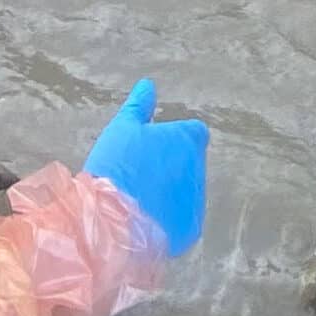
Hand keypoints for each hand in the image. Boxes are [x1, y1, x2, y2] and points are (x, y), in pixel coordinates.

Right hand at [83, 80, 210, 256]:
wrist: (115, 219)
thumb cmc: (118, 166)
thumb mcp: (122, 128)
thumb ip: (139, 106)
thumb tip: (148, 86)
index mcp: (189, 139)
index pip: (193, 133)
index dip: (173, 140)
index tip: (151, 149)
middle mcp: (200, 168)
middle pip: (189, 164)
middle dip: (170, 168)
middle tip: (138, 175)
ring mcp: (198, 201)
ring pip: (186, 192)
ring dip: (169, 194)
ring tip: (137, 199)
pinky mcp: (191, 229)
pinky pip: (181, 220)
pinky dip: (167, 220)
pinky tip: (143, 219)